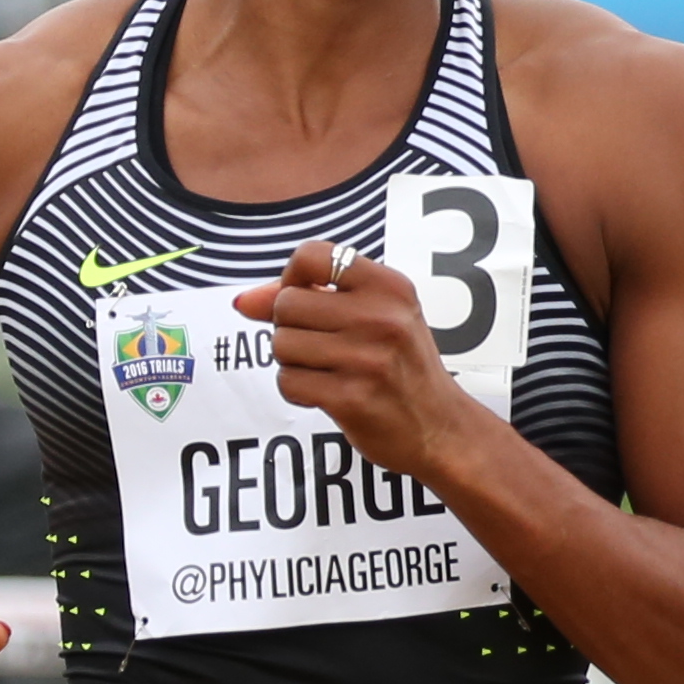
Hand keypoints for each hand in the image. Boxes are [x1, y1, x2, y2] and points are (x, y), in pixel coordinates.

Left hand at [238, 241, 471, 488]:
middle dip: (290, 327)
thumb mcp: (375, 316)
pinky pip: (288, 381)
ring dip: (292, 361)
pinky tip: (327, 392)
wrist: (440, 428)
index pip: (311, 255)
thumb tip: (242, 301)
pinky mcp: (351, 398)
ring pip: (281, 344)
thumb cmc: (401, 366)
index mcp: (389, 286)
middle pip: (286, 303)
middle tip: (323, 345)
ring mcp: (366, 358)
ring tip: (328, 369)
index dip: (293, 277)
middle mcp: (380, 316)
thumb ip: (310, 297)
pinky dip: (298, 389)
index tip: (306, 299)